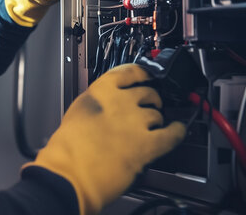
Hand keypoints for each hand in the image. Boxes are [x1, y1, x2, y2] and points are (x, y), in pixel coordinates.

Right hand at [22, 64, 185, 214]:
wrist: (70, 174)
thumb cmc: (67, 150)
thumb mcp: (78, 113)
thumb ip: (99, 105)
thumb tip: (111, 109)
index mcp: (101, 91)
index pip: (130, 72)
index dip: (143, 74)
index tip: (148, 76)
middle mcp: (121, 101)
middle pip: (147, 93)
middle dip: (150, 100)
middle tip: (149, 107)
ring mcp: (136, 121)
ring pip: (157, 115)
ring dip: (157, 121)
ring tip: (154, 128)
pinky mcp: (148, 144)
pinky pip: (172, 134)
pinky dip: (177, 132)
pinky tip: (178, 131)